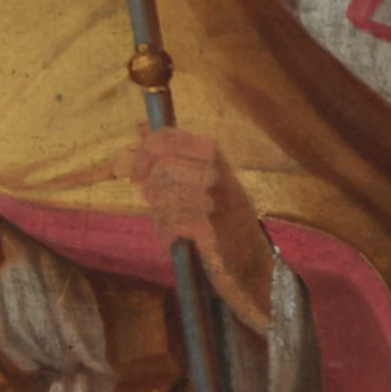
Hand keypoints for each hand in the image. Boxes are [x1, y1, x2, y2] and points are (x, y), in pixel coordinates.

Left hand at [133, 128, 273, 325]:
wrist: (253, 265)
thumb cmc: (224, 221)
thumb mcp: (206, 179)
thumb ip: (174, 154)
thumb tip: (140, 127)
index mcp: (212, 154)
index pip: (165, 138)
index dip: (143, 155)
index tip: (137, 175)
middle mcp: (214, 171)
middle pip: (159, 169)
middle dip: (151, 190)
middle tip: (156, 206)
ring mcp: (213, 198)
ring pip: (162, 196)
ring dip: (161, 216)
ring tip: (174, 226)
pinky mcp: (208, 228)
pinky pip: (170, 223)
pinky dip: (167, 235)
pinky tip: (178, 241)